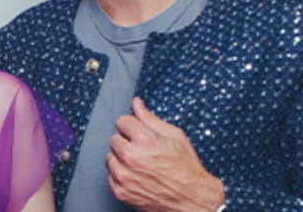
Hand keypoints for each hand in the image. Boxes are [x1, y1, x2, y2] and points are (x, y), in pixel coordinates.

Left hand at [106, 97, 224, 211]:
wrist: (192, 200)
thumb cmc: (187, 169)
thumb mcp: (175, 137)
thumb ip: (151, 119)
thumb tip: (136, 103)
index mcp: (145, 141)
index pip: (122, 121)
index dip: (132, 126)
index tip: (138, 133)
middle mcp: (131, 157)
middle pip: (114, 139)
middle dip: (127, 142)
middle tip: (143, 151)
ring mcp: (124, 176)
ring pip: (110, 157)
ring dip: (122, 159)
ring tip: (141, 165)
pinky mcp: (120, 191)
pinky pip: (110, 175)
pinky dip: (121, 175)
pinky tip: (138, 176)